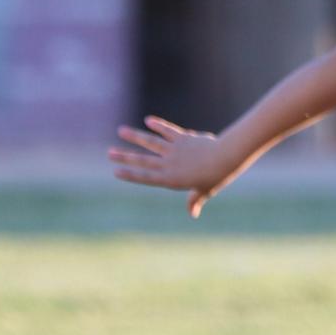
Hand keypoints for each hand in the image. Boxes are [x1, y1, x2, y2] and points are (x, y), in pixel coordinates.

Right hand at [106, 116, 239, 216]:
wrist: (226, 158)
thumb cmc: (217, 177)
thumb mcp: (205, 191)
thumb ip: (195, 200)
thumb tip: (193, 214)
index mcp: (172, 179)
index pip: (146, 177)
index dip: (131, 175)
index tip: (115, 172)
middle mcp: (170, 164)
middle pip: (143, 160)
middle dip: (124, 156)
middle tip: (109, 153)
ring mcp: (175, 150)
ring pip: (151, 142)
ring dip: (135, 136)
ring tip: (121, 130)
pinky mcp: (183, 138)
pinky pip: (169, 131)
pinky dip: (159, 125)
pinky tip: (148, 120)